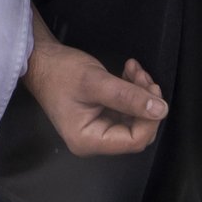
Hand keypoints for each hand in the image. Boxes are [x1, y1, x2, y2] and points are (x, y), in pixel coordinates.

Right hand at [23, 34, 166, 156]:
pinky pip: (126, 110)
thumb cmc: (61, 72)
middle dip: (146, 102)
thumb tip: (161, 110)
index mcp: (89, 140)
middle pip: (137, 131)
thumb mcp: (96, 82)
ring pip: (134, 119)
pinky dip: (132, 91)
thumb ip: (128, 97)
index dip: (150, 118)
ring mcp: (97, 130)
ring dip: (140, 93)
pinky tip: (128, 71)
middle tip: (142, 75)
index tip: (152, 90)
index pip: (134, 140)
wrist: (41, 61)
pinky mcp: (100, 117)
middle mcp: (94, 141)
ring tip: (134, 69)